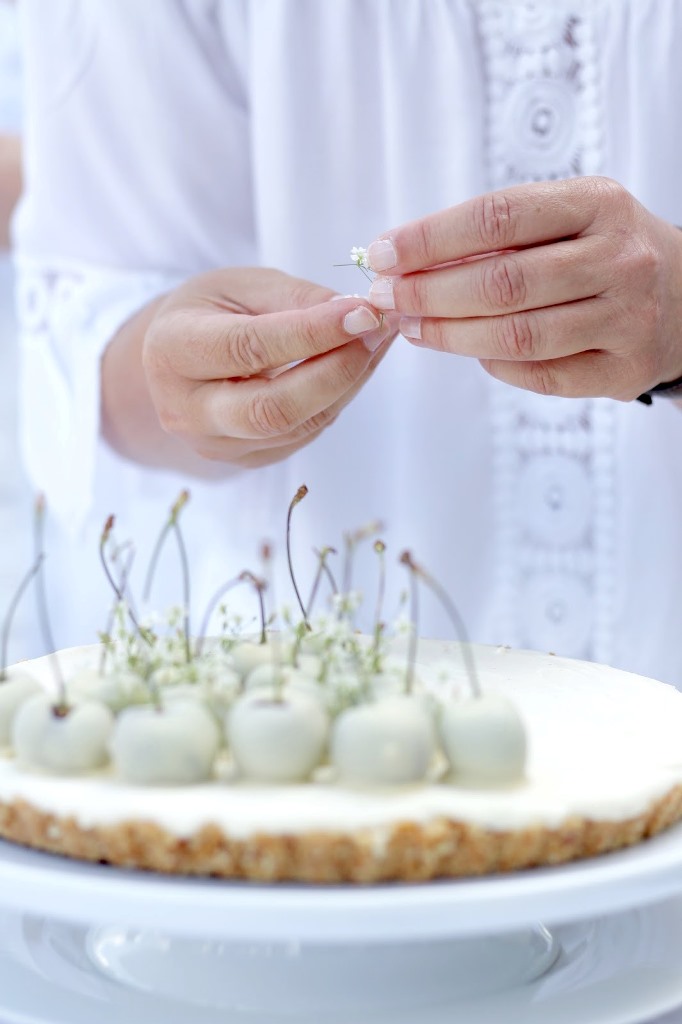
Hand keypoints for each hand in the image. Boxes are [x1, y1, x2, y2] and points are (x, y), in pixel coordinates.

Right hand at [103, 267, 392, 471]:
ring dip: (348, 384)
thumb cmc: (210, 312)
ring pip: (296, 426)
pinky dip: (339, 398)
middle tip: (377, 332)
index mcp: (172, 350)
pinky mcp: (246, 460)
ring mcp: (215, 444)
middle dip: (335, 372)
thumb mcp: (241, 285)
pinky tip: (359, 365)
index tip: (362, 312)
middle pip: (270, 409)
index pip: (247, 348)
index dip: (310, 333)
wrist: (176, 362)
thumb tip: (357, 314)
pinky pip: (304, 434)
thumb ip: (295, 298)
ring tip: (377, 341)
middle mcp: (186, 409)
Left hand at [366, 177, 681, 400]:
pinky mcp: (624, 370)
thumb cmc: (606, 252)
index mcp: (599, 204)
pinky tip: (472, 352)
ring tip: (412, 328)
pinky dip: (497, 366)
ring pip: (518, 336)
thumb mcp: (570, 217)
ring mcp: (627, 318)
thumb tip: (407, 262)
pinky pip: (543, 376)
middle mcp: (619, 259)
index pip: (499, 217)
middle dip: (429, 293)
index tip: (383, 254)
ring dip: (450, 335)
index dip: (431, 238)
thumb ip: (501, 235)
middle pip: (503, 282)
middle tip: (387, 299)